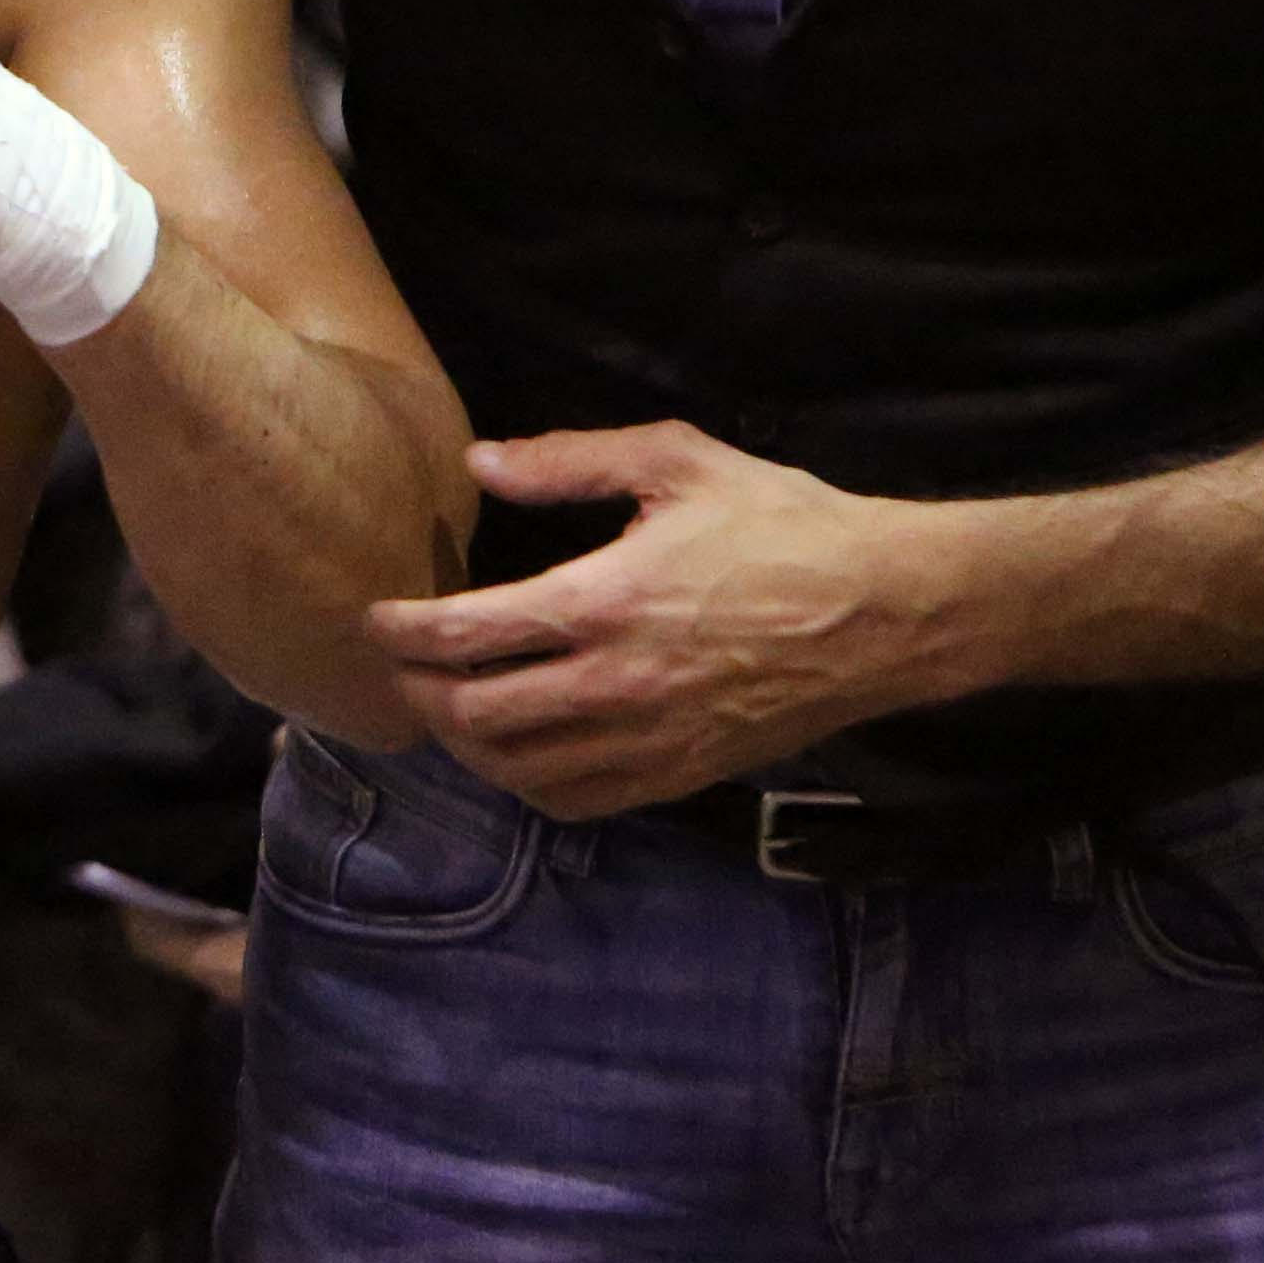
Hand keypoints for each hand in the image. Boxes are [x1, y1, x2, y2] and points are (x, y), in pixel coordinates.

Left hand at [361, 424, 952, 818]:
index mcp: (604, 602)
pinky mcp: (683, 775)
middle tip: (399, 667)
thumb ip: (570, 461)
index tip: (374, 619)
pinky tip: (516, 754)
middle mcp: (616, 685)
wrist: (889, 610)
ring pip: (519, 771)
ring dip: (464, 745)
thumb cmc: (785, 525)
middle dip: (418, 693)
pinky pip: (579, 801)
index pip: (466, 635)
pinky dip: (528, 785)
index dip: (402, 633)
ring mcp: (650, 741)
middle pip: (475, 716)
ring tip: (446, 709)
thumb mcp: (678, 461)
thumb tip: (482, 464)